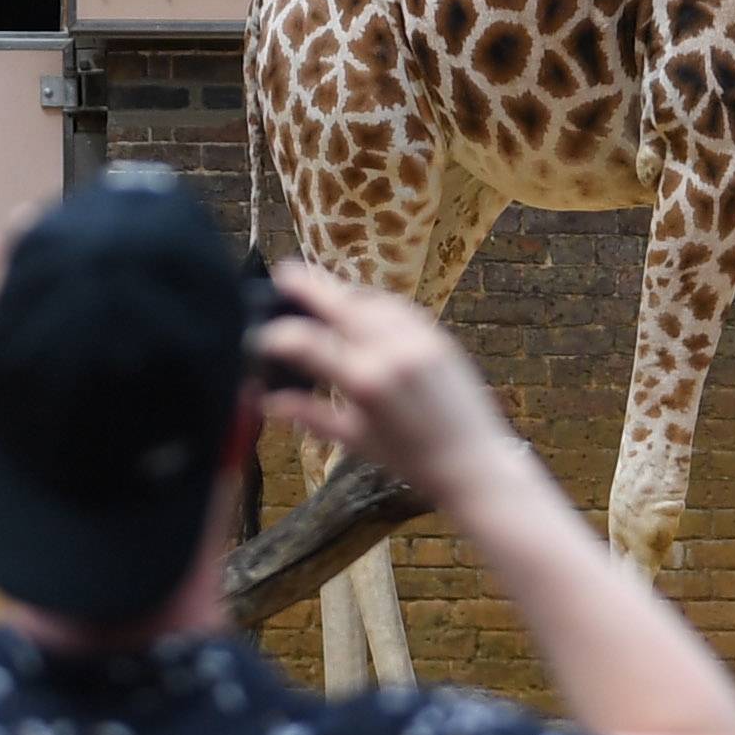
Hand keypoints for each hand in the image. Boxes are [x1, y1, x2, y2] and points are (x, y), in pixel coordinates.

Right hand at [250, 262, 519, 499]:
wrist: (474, 462)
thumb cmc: (412, 460)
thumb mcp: (356, 440)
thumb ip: (310, 415)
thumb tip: (267, 402)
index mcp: (366, 382)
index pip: (308, 345)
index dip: (277, 337)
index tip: (259, 335)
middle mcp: (391, 351)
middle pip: (341, 305)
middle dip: (309, 287)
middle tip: (283, 273)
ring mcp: (418, 339)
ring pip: (371, 301)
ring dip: (343, 294)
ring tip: (319, 292)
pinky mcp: (438, 336)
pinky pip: (398, 308)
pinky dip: (373, 303)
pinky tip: (360, 307)